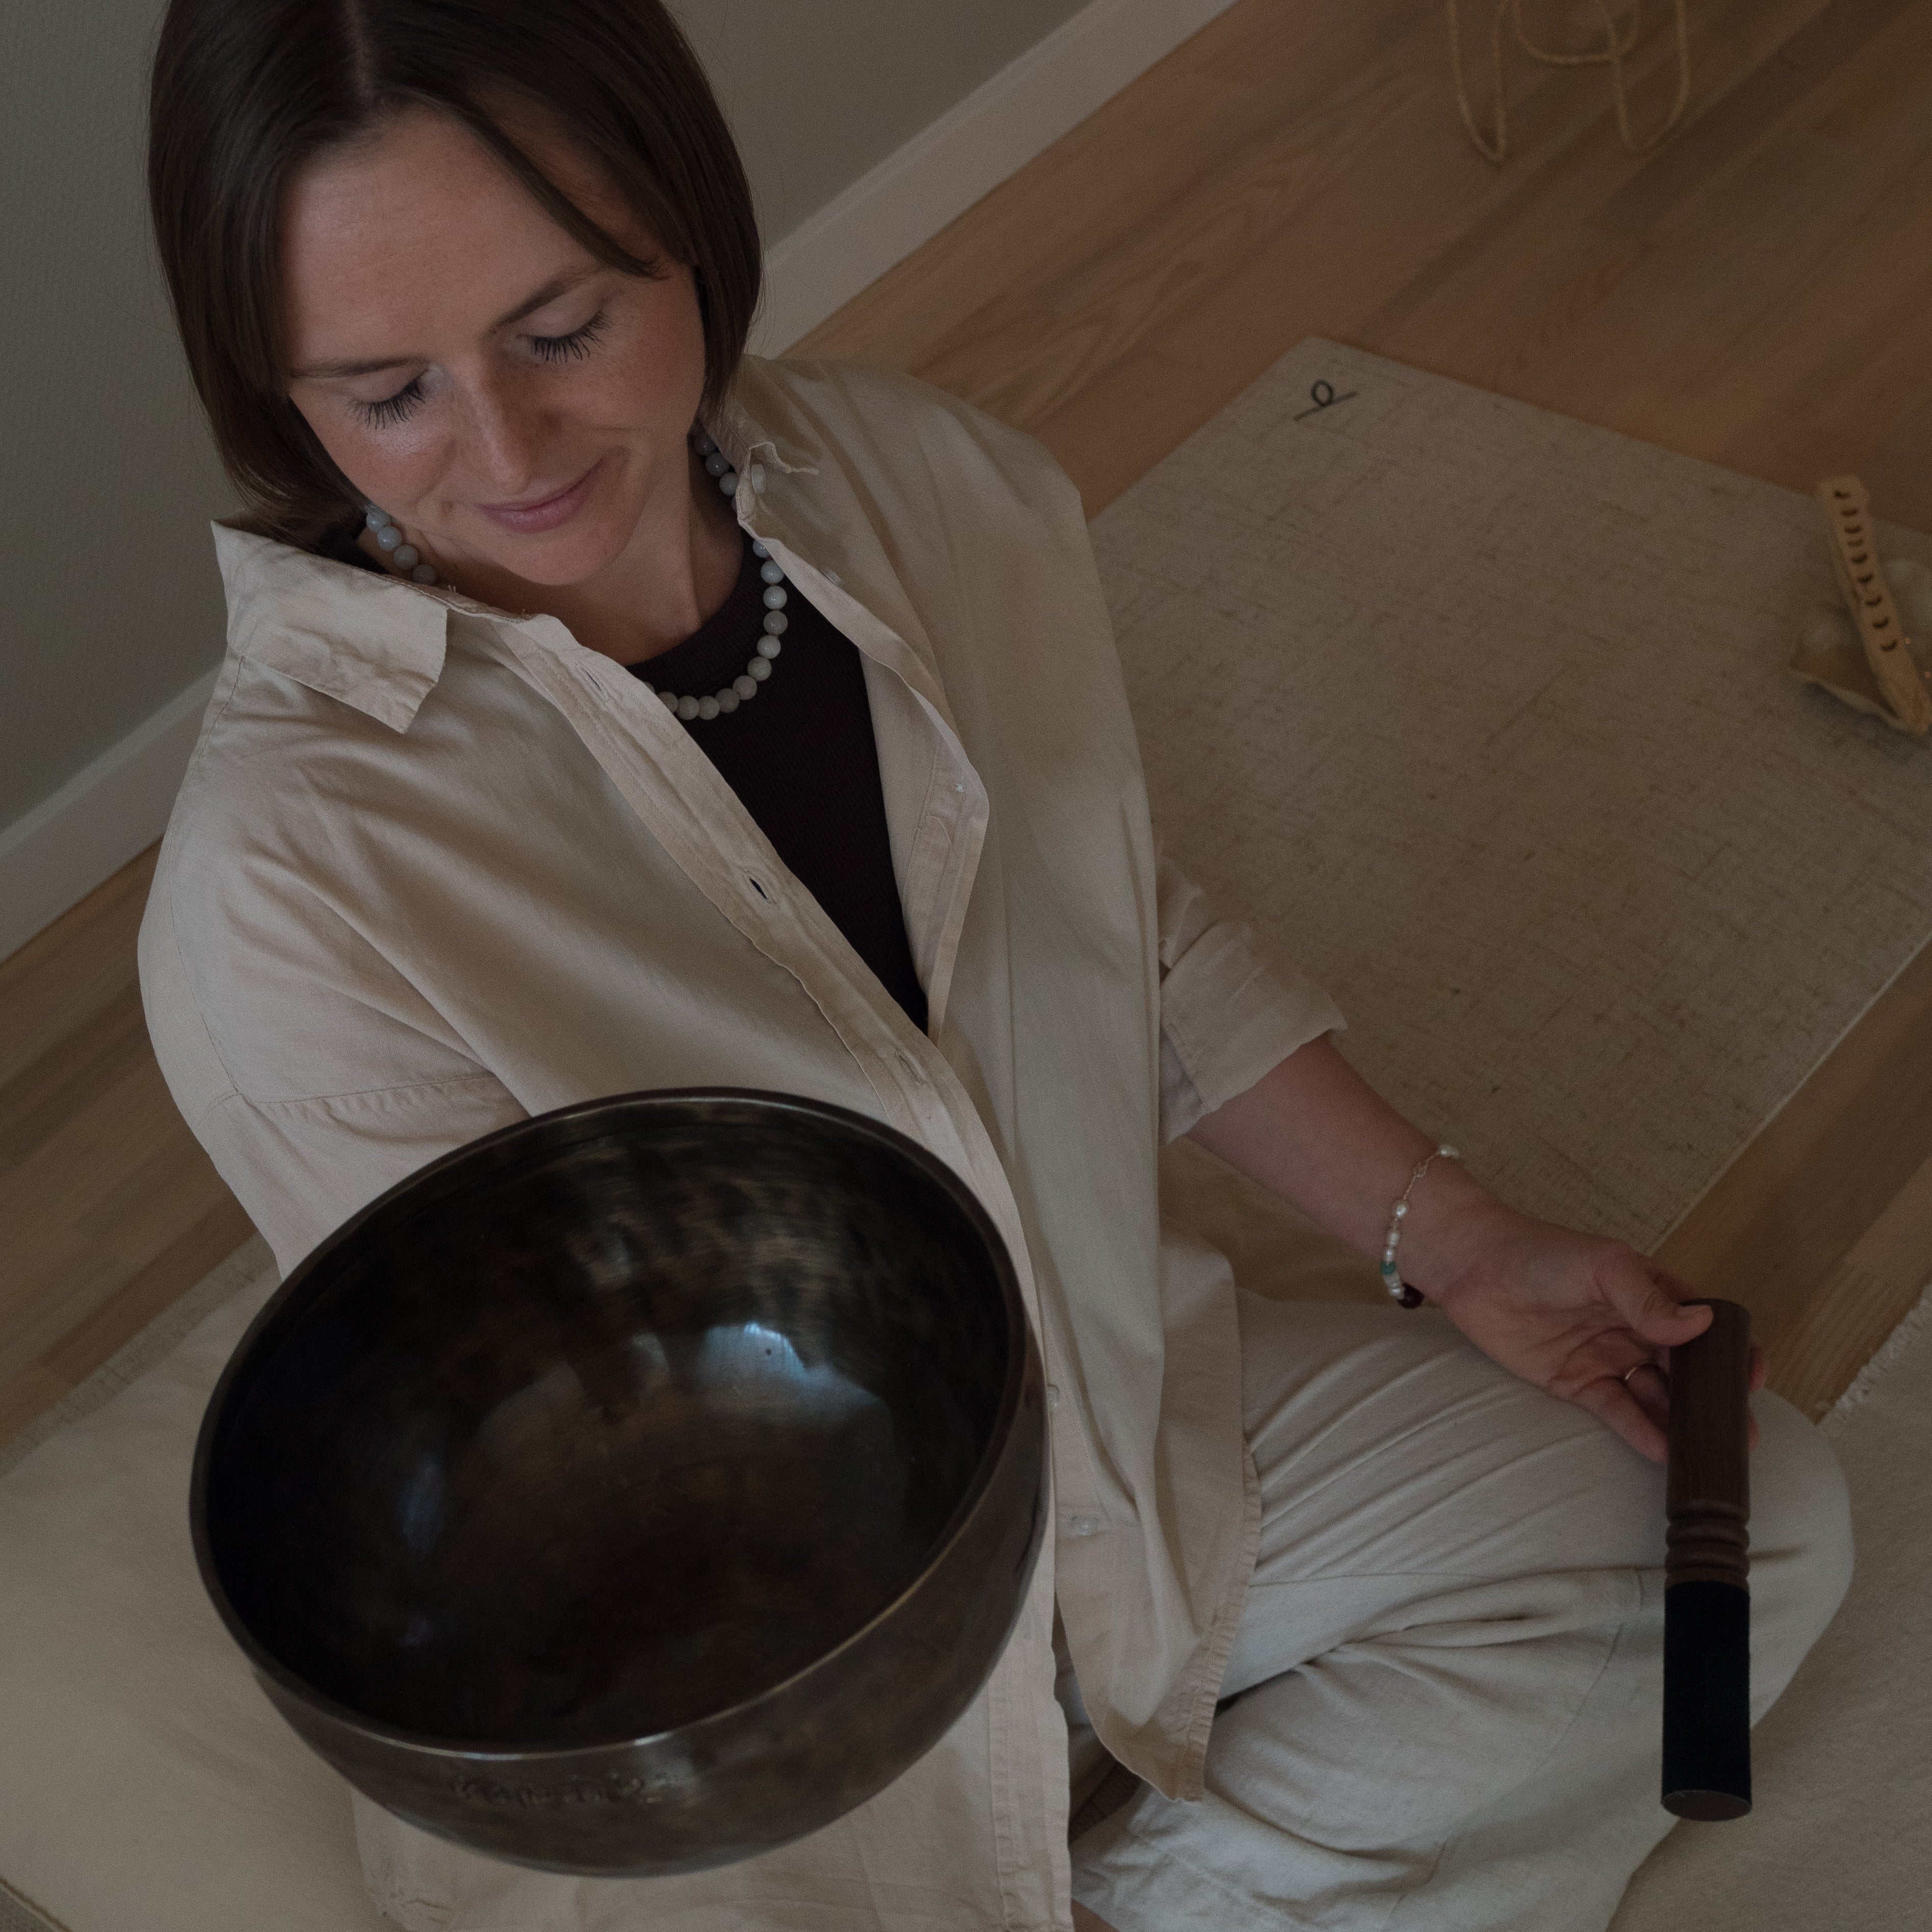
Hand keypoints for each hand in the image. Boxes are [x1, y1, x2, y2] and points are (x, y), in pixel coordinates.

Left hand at [1417, 1206, 1767, 1463]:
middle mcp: (1636, 1330)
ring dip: (1683, 1426)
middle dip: (1716, 1404)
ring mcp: (1608, 1358)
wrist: (1472, 1267)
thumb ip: (1648, 1298)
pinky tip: (1663, 1454)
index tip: (1754, 1378)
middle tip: (1743, 1437)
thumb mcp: (1603, 1265)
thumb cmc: (1540, 1252)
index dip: (1733, 1353)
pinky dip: (1641, 1433)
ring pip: (1657, 1398)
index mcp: (1652, 1294)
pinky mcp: (1577, 1382)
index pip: (1706, 1328)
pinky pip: (1618, 1412)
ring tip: (1707, 1456)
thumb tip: (1701, 1323)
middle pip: (1687, 1373)